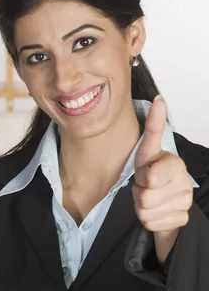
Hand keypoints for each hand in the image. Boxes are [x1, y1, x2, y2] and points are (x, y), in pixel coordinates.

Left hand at [132, 95, 193, 262]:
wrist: (161, 205)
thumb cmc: (149, 175)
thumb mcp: (144, 154)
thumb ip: (152, 131)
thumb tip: (159, 100)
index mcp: (173, 162)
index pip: (151, 169)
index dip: (142, 176)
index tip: (146, 175)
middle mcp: (183, 180)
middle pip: (145, 193)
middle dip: (138, 192)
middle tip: (143, 187)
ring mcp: (185, 200)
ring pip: (146, 209)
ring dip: (141, 206)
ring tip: (149, 198)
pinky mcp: (182, 219)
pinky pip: (151, 222)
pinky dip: (148, 220)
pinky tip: (157, 212)